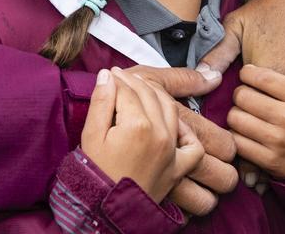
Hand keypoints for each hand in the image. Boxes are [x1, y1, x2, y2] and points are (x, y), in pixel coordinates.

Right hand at [81, 68, 203, 202]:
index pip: (127, 89)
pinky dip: (187, 132)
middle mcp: (160, 134)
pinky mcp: (178, 168)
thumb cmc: (94, 173)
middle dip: (134, 82)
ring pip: (172, 110)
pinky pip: (193, 146)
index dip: (116, 78)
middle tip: (121, 79)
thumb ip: (101, 101)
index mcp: (137, 124)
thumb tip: (108, 75)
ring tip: (141, 92)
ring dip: (157, 96)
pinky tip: (173, 124)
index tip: (109, 74)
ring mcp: (172, 152)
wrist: (105, 210)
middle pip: (150, 94)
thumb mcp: (91, 134)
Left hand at [227, 35, 284, 177]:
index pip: (261, 77)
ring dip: (236, 113)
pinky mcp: (269, 162)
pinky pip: (237, 142)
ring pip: (235, 118)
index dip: (248, 72)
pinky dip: (236, 136)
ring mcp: (279, 142)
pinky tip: (245, 131)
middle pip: (243, 96)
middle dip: (241, 92)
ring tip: (245, 112)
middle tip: (246, 94)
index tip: (249, 74)